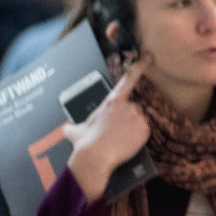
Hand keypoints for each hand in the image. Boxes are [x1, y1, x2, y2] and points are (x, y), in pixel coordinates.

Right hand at [64, 57, 150, 200]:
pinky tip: (127, 143)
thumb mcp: (74, 131)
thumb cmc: (85, 143)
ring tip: (120, 139)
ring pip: (138, 121)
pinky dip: (138, 137)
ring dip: (132, 128)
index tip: (149, 57)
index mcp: (112, 101)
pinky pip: (144, 132)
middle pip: (132, 109)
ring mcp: (137, 117)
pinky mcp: (145, 130)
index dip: (140, 67)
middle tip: (116, 132)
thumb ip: (72, 126)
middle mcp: (127, 106)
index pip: (128, 80)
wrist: (96, 158)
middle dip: (126, 119)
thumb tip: (66, 129)